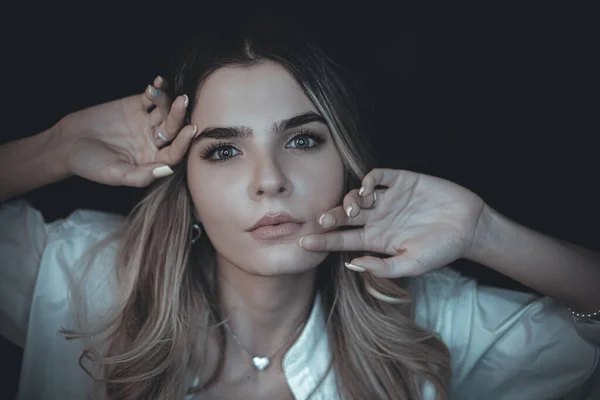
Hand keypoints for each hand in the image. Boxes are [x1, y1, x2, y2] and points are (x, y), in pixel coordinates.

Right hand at [55, 76, 195, 186]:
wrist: (65, 144)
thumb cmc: (89, 165)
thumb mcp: (115, 175)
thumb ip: (141, 176)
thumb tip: (167, 171)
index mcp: (153, 161)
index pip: (174, 152)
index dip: (183, 142)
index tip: (190, 130)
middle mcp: (153, 142)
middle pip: (172, 129)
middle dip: (178, 116)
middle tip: (182, 102)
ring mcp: (146, 123)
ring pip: (163, 111)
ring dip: (167, 101)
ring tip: (160, 92)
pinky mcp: (135, 106)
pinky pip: (150, 97)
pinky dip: (157, 89)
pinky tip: (159, 82)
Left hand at [299, 168, 486, 277]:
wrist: (470, 226)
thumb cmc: (442, 250)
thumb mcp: (412, 264)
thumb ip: (382, 267)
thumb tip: (352, 265)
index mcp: (376, 239)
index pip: (343, 240)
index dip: (324, 241)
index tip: (304, 243)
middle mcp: (378, 218)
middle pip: (345, 216)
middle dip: (331, 218)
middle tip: (322, 221)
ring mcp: (388, 198)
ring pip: (357, 195)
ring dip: (349, 200)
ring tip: (353, 209)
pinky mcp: (401, 181)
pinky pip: (378, 176)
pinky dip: (368, 179)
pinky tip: (366, 188)